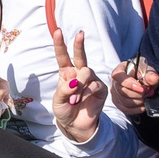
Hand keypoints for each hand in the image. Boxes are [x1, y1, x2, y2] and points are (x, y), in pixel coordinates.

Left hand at [48, 27, 106, 144]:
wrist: (76, 126)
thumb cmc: (65, 111)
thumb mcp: (58, 102)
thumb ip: (64, 91)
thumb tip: (73, 83)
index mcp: (66, 73)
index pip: (63, 56)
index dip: (60, 44)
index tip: (58, 31)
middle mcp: (79, 74)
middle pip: (79, 56)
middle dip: (79, 44)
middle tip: (80, 34)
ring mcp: (90, 80)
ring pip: (86, 72)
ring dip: (79, 85)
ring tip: (74, 100)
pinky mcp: (100, 89)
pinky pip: (95, 85)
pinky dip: (87, 92)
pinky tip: (81, 100)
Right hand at [109, 57, 158, 117]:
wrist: (143, 83)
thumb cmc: (143, 75)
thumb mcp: (148, 72)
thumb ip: (151, 75)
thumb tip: (154, 78)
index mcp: (120, 70)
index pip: (118, 76)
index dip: (129, 83)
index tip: (141, 88)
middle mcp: (114, 83)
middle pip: (122, 91)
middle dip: (138, 94)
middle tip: (148, 92)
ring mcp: (115, 94)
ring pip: (125, 102)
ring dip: (139, 101)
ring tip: (146, 97)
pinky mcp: (119, 104)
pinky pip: (127, 110)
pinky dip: (137, 109)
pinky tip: (144, 104)